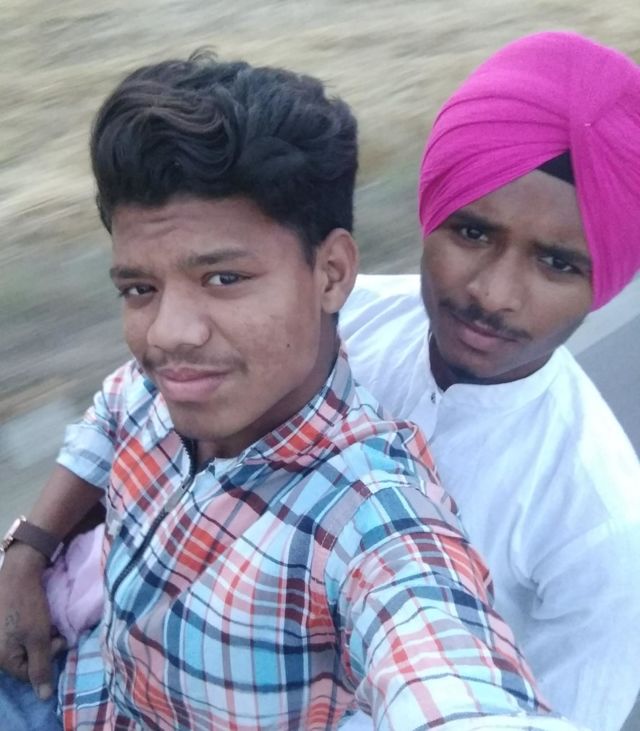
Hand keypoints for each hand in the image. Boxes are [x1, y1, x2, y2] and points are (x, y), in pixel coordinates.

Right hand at [0, 543, 64, 699]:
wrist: (18, 572)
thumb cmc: (28, 606)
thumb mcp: (38, 638)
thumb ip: (40, 667)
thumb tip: (43, 697)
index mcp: (1, 657)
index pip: (28, 673)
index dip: (48, 659)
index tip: (60, 641)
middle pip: (24, 659)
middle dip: (43, 648)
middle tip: (55, 632)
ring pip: (22, 645)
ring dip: (38, 637)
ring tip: (47, 623)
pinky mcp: (2, 621)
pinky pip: (17, 633)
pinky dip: (30, 628)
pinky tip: (37, 617)